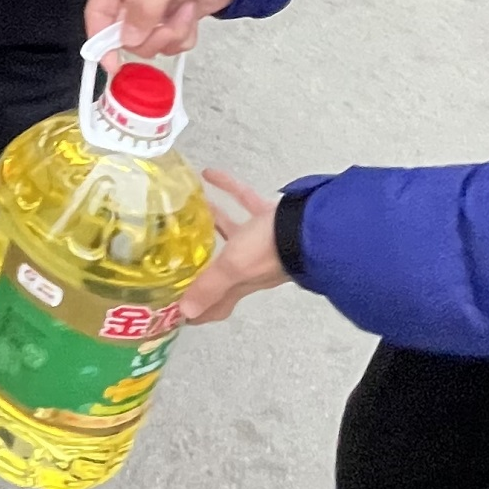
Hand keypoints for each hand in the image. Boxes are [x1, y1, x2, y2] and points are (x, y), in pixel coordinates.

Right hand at [84, 0, 239, 53]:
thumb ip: (148, 6)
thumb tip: (126, 37)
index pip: (98, 9)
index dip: (101, 38)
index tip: (113, 63)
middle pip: (122, 32)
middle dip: (151, 34)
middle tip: (171, 23)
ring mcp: (149, 5)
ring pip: (145, 41)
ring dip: (170, 34)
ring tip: (187, 11)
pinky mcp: (167, 18)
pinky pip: (166, 42)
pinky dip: (182, 35)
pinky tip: (192, 14)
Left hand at [178, 169, 290, 324]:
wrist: (310, 224)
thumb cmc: (272, 249)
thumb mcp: (233, 268)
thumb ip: (209, 287)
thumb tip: (186, 312)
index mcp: (241, 283)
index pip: (219, 305)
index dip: (201, 310)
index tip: (179, 308)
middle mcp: (252, 266)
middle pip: (222, 270)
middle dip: (202, 264)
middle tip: (178, 252)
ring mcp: (264, 242)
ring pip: (233, 233)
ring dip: (213, 221)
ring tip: (192, 208)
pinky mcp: (273, 219)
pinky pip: (245, 202)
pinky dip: (229, 189)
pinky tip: (210, 175)